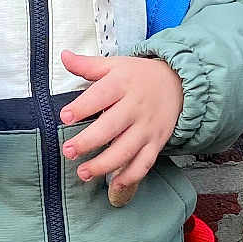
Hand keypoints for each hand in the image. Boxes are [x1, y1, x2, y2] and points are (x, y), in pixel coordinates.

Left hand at [59, 51, 182, 190]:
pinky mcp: (156, 142)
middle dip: (88, 141)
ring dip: (104, 165)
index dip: (83, 106)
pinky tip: (114, 185)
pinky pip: (144, 163)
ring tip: (83, 173)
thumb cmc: (139, 76)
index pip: (101, 95)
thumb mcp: (115, 65)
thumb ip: (87, 65)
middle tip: (68, 151)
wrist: (178, 83)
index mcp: (123, 84)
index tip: (65, 116)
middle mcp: (135, 107)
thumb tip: (64, 56)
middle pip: (111, 127)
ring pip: (126, 150)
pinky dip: (131, 177)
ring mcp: (147, 127)